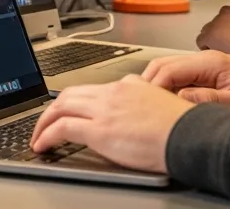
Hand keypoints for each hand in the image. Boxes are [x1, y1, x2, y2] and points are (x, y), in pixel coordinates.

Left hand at [29, 75, 193, 173]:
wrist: (191, 134)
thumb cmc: (184, 127)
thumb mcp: (162, 104)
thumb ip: (144, 101)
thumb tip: (136, 107)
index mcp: (129, 85)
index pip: (94, 89)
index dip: (76, 102)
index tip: (69, 112)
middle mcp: (114, 92)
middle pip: (70, 93)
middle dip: (52, 109)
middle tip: (44, 123)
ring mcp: (105, 109)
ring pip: (61, 106)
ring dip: (44, 121)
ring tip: (38, 136)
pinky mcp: (100, 129)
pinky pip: (62, 127)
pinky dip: (46, 135)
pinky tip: (42, 145)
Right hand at [141, 50, 229, 115]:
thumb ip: (209, 100)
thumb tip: (179, 98)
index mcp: (211, 63)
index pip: (168, 70)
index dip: (152, 88)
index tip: (143, 105)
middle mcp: (206, 61)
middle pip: (162, 67)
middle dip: (147, 85)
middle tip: (137, 107)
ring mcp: (207, 68)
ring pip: (169, 72)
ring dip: (156, 88)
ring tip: (148, 108)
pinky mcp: (210, 77)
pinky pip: (180, 80)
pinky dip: (168, 90)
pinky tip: (167, 106)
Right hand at [195, 1, 229, 56]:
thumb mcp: (224, 61)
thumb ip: (215, 55)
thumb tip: (217, 54)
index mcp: (208, 35)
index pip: (200, 40)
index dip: (208, 46)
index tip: (216, 51)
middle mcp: (214, 21)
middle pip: (209, 28)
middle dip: (216, 34)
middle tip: (228, 44)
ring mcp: (227, 12)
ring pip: (222, 18)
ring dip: (227, 24)